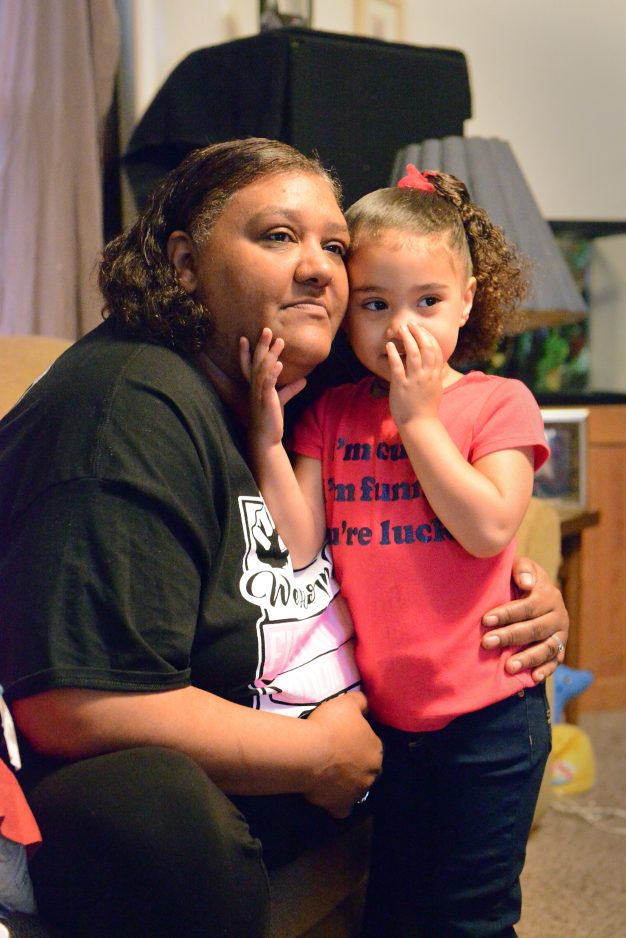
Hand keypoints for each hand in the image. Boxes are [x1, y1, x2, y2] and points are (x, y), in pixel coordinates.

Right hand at [239, 328, 305, 442]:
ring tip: (280, 341)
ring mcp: (259, 394)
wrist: (266, 437)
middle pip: (256, 362)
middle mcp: (254, 387)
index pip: (248, 366)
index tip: (244, 338)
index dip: (245, 353)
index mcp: (255, 386)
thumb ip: (290, 389)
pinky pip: (268, 386)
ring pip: (263, 371)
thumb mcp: (280, 400)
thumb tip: (304, 379)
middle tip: (267, 329)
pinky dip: (273, 375)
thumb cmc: (271, 417)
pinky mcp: (267, 402)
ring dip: (271, 355)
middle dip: (261, 345)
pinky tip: (279, 365)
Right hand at [304, 691, 382, 818]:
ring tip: (328, 773)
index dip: (357, 741)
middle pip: (366, 769)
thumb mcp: (347, 702)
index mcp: (376, 749)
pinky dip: (336, 803)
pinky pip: (342, 808)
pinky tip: (327, 795)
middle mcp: (372, 774)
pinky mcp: (341, 807)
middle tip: (335, 756)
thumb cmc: (330, 725)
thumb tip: (367, 704)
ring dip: (346, 783)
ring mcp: (358, 793)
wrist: (309, 752)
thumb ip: (361, 701)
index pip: (372, 746)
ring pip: (356, 788)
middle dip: (355, 764)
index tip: (343, 738)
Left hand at [386, 323, 443, 427]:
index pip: (436, 350)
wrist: (420, 424)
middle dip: (419, 333)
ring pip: (414, 354)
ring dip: (407, 339)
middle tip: (411, 324)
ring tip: (401, 329)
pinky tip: (388, 346)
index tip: (421, 329)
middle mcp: (427, 375)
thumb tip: (431, 363)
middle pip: (427, 348)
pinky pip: (397, 366)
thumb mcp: (434, 388)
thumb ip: (433, 374)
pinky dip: (393, 354)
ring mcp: (415, 380)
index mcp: (436, 375)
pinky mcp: (401, 386)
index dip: (429, 337)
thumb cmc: (425, 408)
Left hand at [481, 557, 568, 681]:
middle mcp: (558, 615)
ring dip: (527, 658)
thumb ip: (522, 569)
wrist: (539, 594)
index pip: (527, 606)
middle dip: (509, 636)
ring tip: (508, 667)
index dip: (506, 614)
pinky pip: (555, 662)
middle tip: (487, 643)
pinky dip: (545, 670)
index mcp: (548, 595)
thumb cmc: (521, 580)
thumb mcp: (521, 568)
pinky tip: (532, 678)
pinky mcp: (561, 650)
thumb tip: (526, 583)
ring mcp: (561, 634)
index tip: (485, 620)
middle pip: (534, 629)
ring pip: (546, 648)